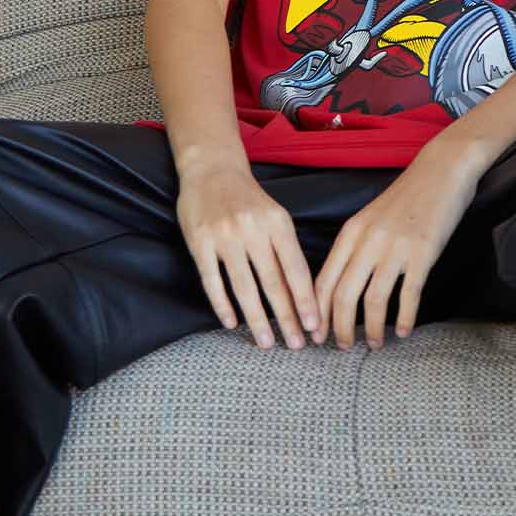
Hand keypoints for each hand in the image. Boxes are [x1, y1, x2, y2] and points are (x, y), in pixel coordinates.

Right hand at [175, 162, 320, 350]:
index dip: (306, 300)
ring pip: (244, 287)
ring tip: (265, 343)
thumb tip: (302, 294)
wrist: (212, 170)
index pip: (296, 269)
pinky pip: (212, 281)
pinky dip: (222, 305)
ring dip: (256, 319)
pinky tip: (231, 324)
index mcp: (278, 223)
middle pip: (273, 283)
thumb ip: (286, 250)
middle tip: (296, 345)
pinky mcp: (200, 242)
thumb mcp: (276, 216)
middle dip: (286, 317)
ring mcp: (224, 236)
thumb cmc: (250, 200)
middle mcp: (253, 229)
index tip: (315, 326)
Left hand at [311, 134, 482, 349]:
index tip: (315, 336)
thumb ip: (355, 248)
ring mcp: (395, 248)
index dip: (317, 313)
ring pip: (374, 300)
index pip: (323, 280)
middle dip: (339, 328)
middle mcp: (368, 241)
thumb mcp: (370, 218)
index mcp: (351, 233)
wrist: (441, 170)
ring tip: (373, 345)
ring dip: (371, 328)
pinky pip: (409, 294)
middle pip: (343, 295)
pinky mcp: (423, 253)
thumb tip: (341, 286)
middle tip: (341, 348)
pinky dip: (404, 318)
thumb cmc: (406, 197)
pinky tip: (404, 332)